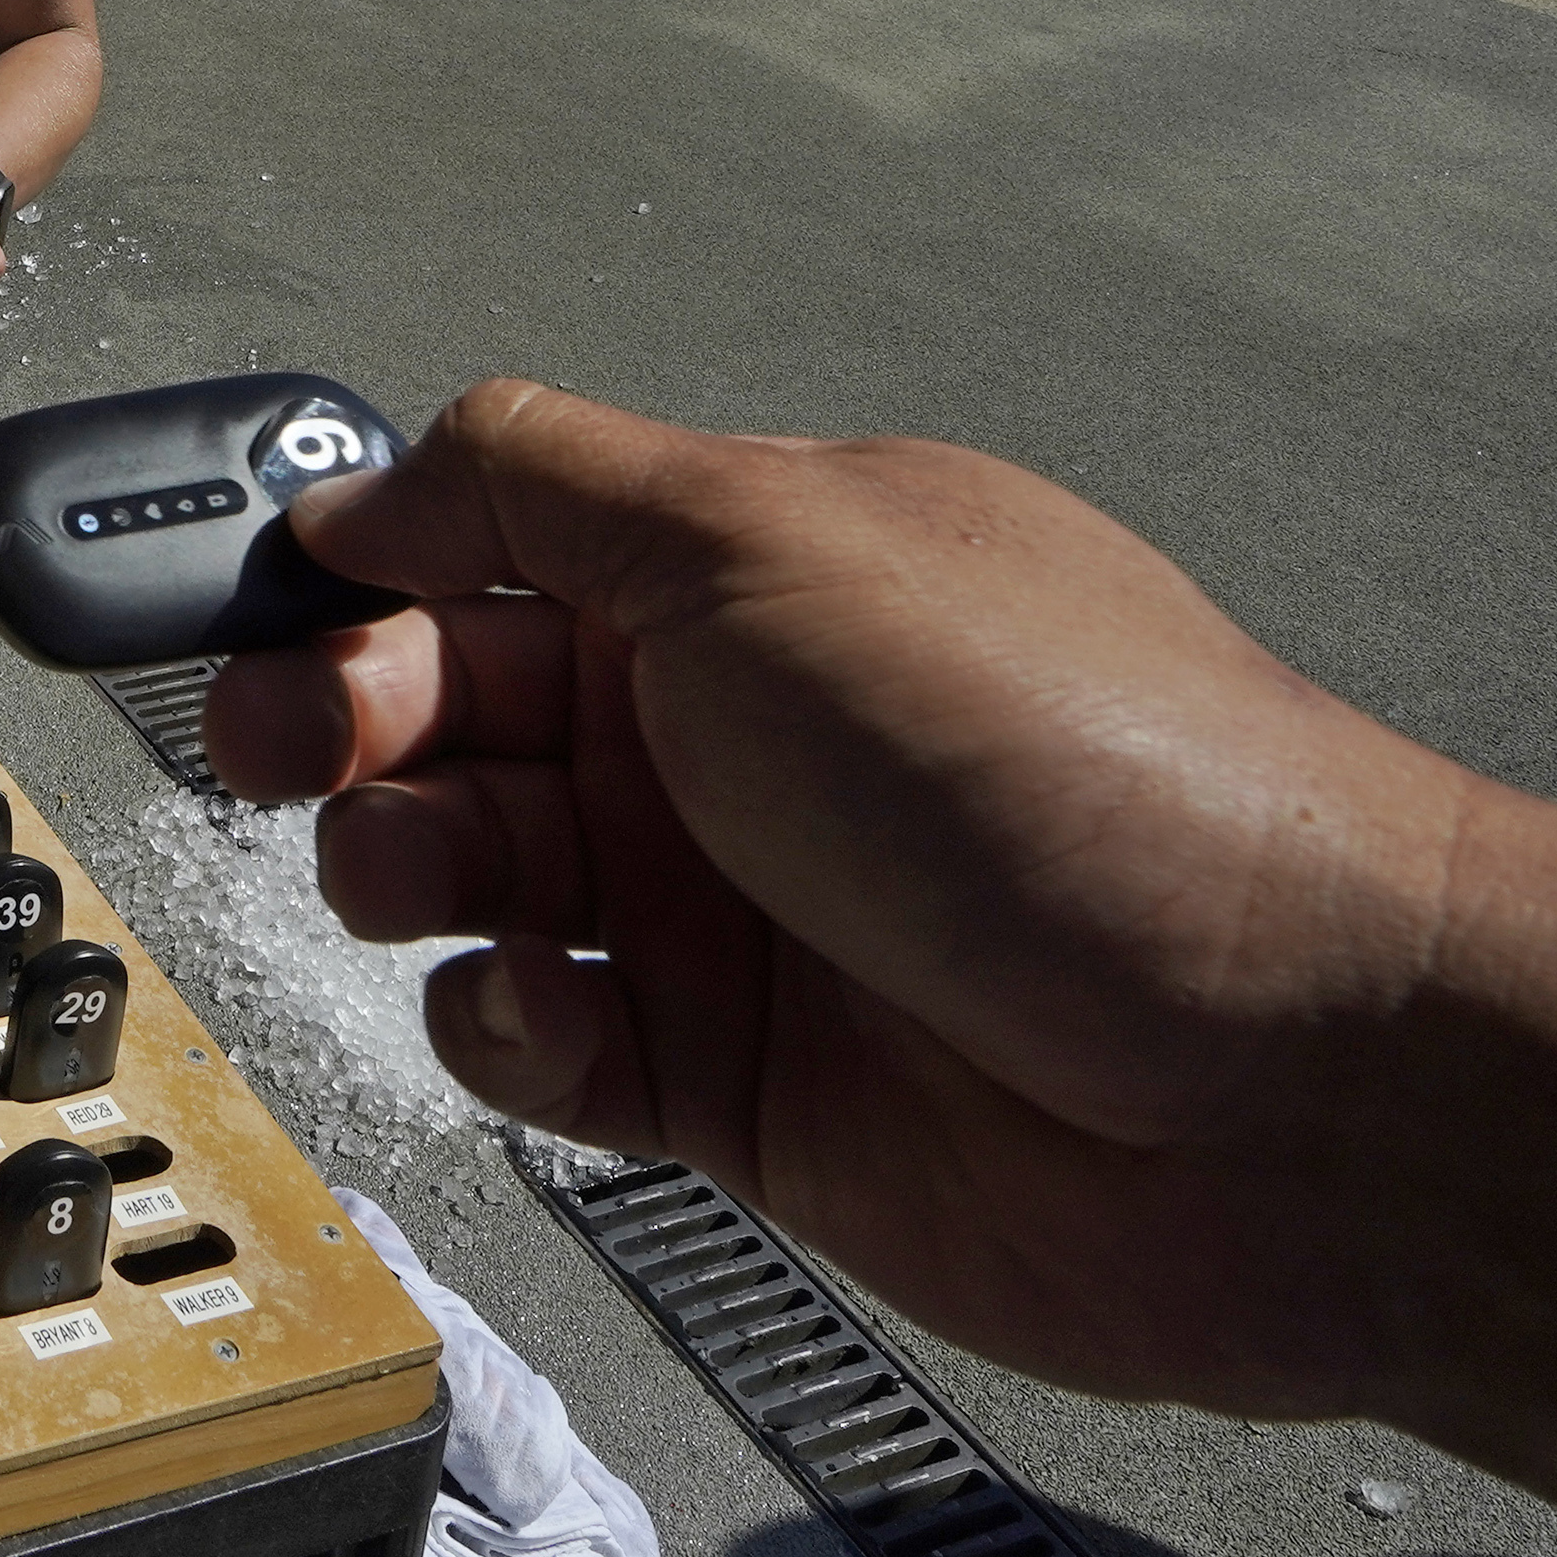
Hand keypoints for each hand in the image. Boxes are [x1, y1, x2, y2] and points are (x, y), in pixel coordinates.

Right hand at [198, 378, 1482, 1421]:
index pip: (487, 529)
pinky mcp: (734, 1082)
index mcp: (747, 570)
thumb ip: (545, 481)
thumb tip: (380, 468)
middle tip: (299, 744)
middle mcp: (732, 729)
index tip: (267, 597)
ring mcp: (732, 906)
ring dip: (404, 865)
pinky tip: (554, 1008)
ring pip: (466, 870)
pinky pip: (536, 1041)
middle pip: (443, 699)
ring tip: (438, 877)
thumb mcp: (777, 541)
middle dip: (338, 714)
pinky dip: (504, 1025)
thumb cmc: (1092, 783)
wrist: (1290, 1089)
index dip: (361, 559)